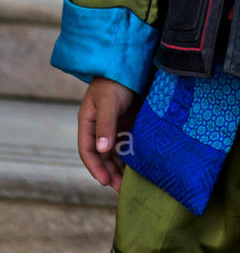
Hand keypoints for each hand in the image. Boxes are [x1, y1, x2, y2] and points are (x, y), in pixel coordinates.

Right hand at [77, 77, 141, 191]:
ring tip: (129, 182)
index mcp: (88, 123)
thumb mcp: (108, 103)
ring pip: (115, 152)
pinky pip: (128, 144)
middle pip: (102, 156)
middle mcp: (100, 128)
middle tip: (120, 188)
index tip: (105, 182)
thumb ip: (105, 125)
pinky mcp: (128, 123)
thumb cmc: (114, 81)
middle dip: (109, 172)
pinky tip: (139, 166)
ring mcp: (114, 126)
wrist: (131, 64)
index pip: (87, 151)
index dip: (95, 168)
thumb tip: (102, 149)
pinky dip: (131, 156)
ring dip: (120, 167)